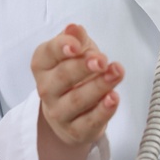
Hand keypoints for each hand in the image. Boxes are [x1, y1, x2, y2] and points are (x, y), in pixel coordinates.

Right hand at [31, 23, 122, 146]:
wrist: (71, 112)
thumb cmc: (73, 74)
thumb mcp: (76, 51)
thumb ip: (76, 38)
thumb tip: (74, 28)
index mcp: (43, 65)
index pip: (47, 54)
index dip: (61, 47)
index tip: (76, 45)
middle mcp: (46, 89)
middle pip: (63, 76)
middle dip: (83, 67)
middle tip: (102, 60)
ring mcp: (59, 112)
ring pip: (78, 100)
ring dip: (99, 86)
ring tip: (116, 73)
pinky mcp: (75, 131)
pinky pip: (89, 121)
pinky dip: (103, 110)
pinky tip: (113, 98)